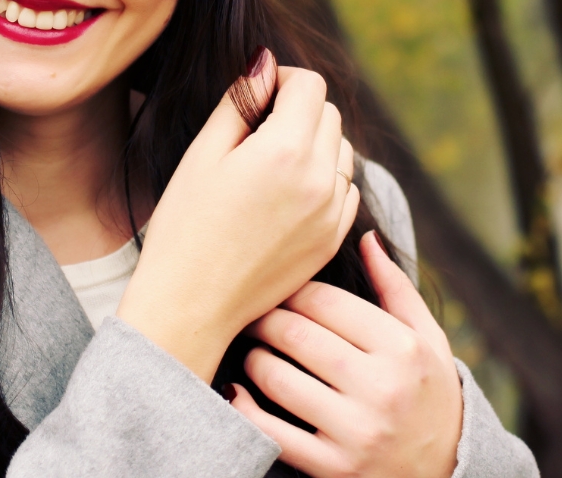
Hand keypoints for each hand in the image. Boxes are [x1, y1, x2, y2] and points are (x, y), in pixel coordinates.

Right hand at [117, 50, 359, 381]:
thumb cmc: (186, 223)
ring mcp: (332, 214)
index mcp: (285, 151)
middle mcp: (320, 180)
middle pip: (329, 113)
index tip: (256, 93)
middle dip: (297, 107)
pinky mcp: (332, 239)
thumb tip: (264, 64)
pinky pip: (345, 188)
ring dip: (314, 140)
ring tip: (270, 160)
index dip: (281, 78)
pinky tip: (286, 190)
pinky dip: (325, 176)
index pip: (310, 85)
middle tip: (255, 127)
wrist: (192, 301)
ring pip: (342, 149)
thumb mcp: (204, 152)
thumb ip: (240, 101)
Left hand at [228, 231, 462, 477]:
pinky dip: (245, 408)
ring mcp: (358, 433)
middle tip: (251, 312)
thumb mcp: (428, 339)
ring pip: (276, 377)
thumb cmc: (430, 393)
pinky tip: (239, 391)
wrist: (451, 474)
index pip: (323, 301)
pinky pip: (272, 433)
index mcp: (402, 349)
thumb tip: (366, 236)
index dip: (291, 288)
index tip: (277, 289)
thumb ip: (394, 287)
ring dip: (253, 357)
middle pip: (294, 334)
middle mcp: (382, 390)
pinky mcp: (336, 469)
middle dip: (263, 317)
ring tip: (253, 349)